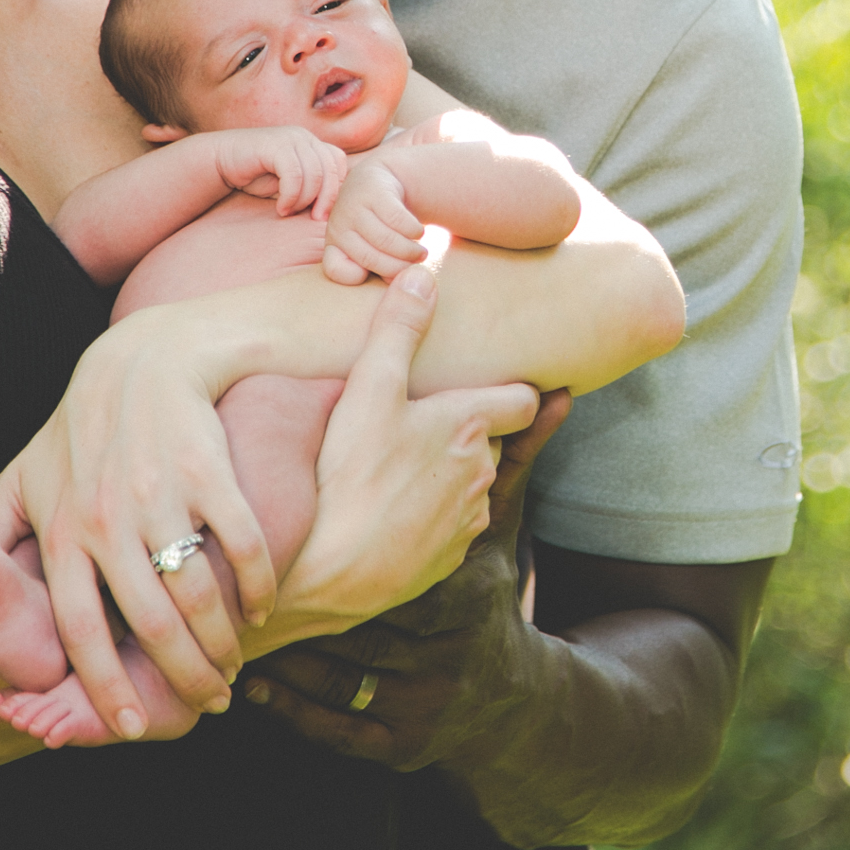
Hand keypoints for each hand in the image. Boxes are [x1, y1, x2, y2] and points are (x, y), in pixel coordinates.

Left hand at [0, 304, 277, 740]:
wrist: (143, 360)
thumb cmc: (82, 426)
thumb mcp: (27, 475)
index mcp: (63, 534)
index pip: (80, 631)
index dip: (102, 686)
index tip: (127, 726)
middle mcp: (109, 522)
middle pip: (150, 625)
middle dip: (183, 678)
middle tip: (209, 706)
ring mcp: (161, 498)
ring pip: (197, 594)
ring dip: (221, 643)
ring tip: (232, 668)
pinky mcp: (208, 473)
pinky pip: (241, 545)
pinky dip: (255, 586)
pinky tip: (259, 608)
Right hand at [216, 126, 346, 217]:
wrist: (221, 162)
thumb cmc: (257, 176)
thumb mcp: (292, 184)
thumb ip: (313, 188)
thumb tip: (336, 209)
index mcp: (312, 144)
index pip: (339, 163)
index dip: (335, 189)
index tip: (322, 212)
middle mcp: (305, 138)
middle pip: (331, 169)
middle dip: (326, 198)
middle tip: (314, 219)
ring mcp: (291, 138)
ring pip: (315, 173)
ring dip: (304, 200)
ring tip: (289, 212)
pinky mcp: (275, 144)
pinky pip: (294, 173)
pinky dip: (291, 195)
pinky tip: (281, 207)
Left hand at [246, 387, 572, 768]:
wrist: (508, 697)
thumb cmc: (487, 592)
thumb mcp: (501, 528)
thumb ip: (518, 459)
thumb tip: (558, 388)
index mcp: (463, 592)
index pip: (394, 574)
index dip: (339, 562)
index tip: (287, 544)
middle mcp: (446, 650)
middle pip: (358, 629)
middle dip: (301, 614)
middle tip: (242, 586)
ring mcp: (424, 702)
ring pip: (340, 679)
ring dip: (285, 660)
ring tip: (234, 632)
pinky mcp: (401, 747)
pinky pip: (337, 729)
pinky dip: (293, 711)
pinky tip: (252, 690)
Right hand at [262, 268, 541, 641]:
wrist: (327, 574)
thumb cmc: (347, 477)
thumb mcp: (368, 390)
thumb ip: (396, 330)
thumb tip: (421, 276)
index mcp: (470, 427)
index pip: (522, 399)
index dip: (511, 388)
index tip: (498, 378)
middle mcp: (480, 475)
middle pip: (490, 439)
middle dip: (468, 426)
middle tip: (426, 416)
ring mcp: (466, 521)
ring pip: (470, 482)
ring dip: (448, 469)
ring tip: (403, 462)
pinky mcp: (447, 558)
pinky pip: (451, 524)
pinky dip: (431, 511)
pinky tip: (393, 505)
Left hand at [320, 161, 428, 283]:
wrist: (377, 181)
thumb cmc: (378, 226)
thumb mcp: (372, 249)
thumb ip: (382, 268)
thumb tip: (398, 281)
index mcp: (334, 246)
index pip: (336, 270)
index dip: (358, 276)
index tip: (382, 275)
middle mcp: (338, 227)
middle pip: (368, 258)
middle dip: (398, 267)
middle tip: (415, 266)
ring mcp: (353, 207)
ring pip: (385, 239)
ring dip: (410, 251)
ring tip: (421, 253)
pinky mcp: (372, 191)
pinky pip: (397, 219)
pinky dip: (413, 231)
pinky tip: (418, 232)